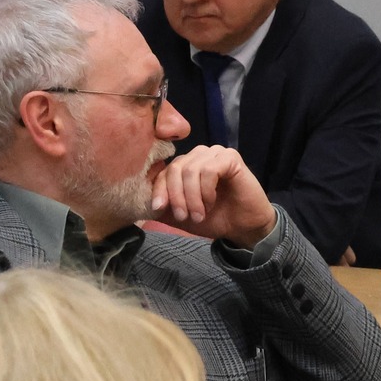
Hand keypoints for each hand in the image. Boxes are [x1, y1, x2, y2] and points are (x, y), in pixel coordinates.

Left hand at [150, 146, 276, 248]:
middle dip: (177, 196)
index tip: (158, 209)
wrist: (243, 227)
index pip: (163, 171)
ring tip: (200, 214)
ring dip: (192, 197)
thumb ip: (162, 205)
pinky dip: (207, 190)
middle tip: (184, 217)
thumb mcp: (180, 214)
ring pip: (191, 170)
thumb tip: (137, 202)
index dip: (158, 190)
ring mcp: (216, 153)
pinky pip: (210, 170)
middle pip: (175, 169)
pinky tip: (212, 202)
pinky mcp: (231, 158)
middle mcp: (199, 155)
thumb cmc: (214, 218)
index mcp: (185, 165)